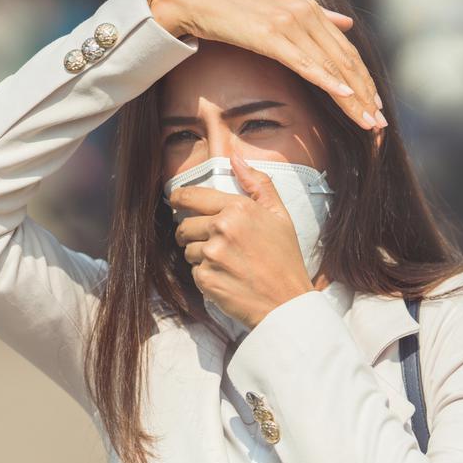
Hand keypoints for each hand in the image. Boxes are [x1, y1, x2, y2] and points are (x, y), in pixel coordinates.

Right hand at [150, 0, 385, 130]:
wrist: (199, 1)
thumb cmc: (234, 10)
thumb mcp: (280, 9)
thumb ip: (317, 16)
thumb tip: (346, 23)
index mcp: (311, 10)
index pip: (346, 52)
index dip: (364, 80)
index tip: (376, 105)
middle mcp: (306, 15)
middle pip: (345, 62)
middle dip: (365, 95)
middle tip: (379, 122)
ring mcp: (290, 25)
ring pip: (331, 67)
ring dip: (353, 98)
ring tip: (367, 121)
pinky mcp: (272, 36)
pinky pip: (306, 64)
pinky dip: (328, 81)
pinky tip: (345, 97)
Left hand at [170, 148, 315, 327]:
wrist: (287, 302)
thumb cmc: (285, 259)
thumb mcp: (280, 216)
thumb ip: (258, 184)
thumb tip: (236, 159)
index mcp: (238, 209)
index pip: (193, 197)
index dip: (179, 198)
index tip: (175, 201)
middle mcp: (222, 229)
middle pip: (185, 226)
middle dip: (191, 233)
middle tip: (210, 243)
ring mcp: (212, 255)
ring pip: (187, 250)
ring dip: (200, 256)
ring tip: (226, 263)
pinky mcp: (206, 279)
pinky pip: (194, 272)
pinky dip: (206, 276)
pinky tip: (226, 278)